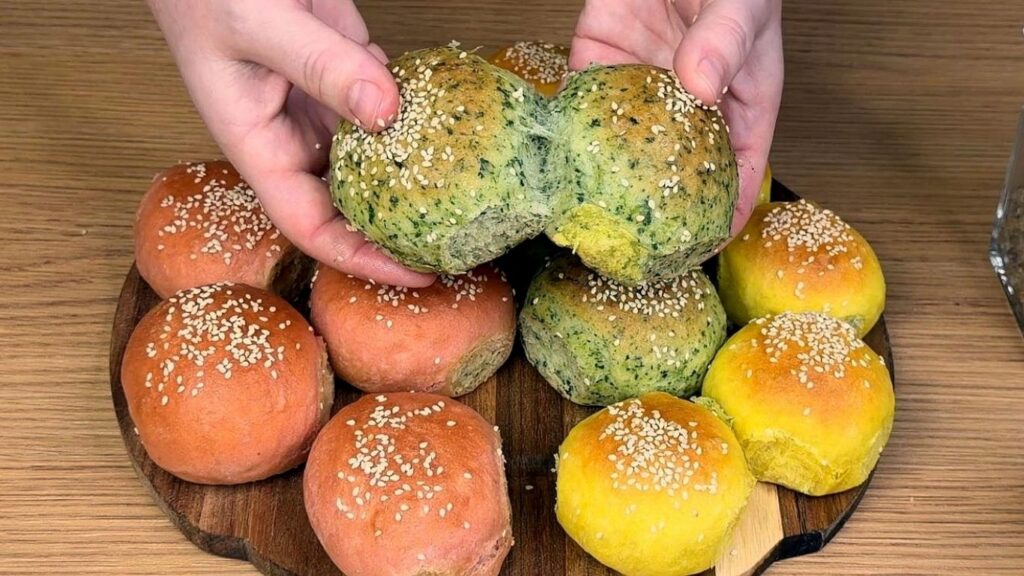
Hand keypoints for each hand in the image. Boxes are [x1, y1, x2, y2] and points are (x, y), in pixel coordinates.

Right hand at [147, 0, 433, 286]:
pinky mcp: (346, 67)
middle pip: (350, 201)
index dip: (361, 258)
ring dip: (416, 173)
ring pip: (375, 156)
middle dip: (398, 226)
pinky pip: (388, 103)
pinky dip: (418, 113)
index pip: (311, 225)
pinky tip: (450, 122)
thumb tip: (386, 112)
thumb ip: (321, 65)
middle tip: (458, 240)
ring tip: (469, 194)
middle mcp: (292, 133)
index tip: (416, 273)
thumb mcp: (258, 23)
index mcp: (258, 143)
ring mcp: (322, 101)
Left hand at [570, 0, 783, 233]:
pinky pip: (582, 107)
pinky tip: (557, 166)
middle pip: (675, 172)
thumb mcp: (740, 6)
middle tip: (632, 250)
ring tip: (586, 222)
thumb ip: (723, 43)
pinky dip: (569, 135)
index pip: (738, 171)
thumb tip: (697, 86)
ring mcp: (640, 87)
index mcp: (737, 101)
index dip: (723, 214)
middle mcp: (687, 105)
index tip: (701, 248)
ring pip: (623, 148)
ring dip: (604, 184)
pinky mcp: (597, 64)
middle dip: (656, 213)